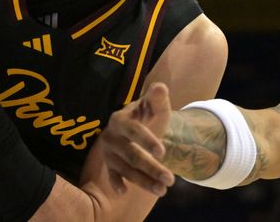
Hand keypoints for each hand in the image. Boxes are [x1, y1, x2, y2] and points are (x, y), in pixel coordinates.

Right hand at [99, 82, 175, 196]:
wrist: (137, 128)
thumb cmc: (148, 116)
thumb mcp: (154, 106)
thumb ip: (158, 98)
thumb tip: (160, 87)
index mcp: (120, 119)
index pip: (134, 131)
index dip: (147, 141)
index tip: (163, 152)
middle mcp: (111, 136)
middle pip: (132, 155)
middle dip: (151, 168)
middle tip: (170, 180)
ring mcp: (109, 152)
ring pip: (126, 169)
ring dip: (144, 181)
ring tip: (163, 190)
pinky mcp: (109, 165)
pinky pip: (112, 176)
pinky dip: (116, 183)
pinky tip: (124, 192)